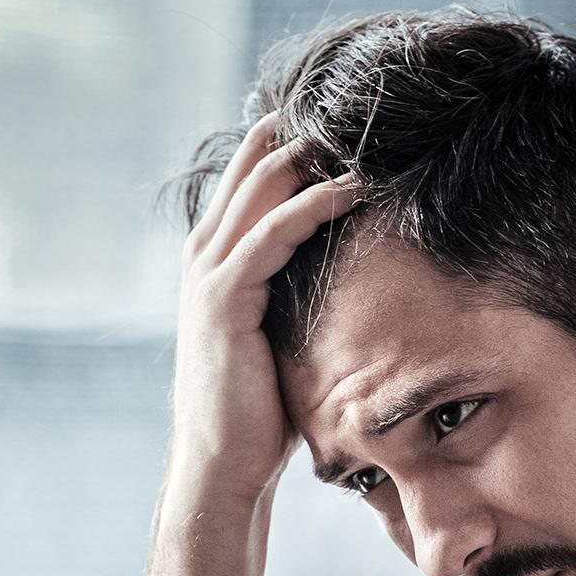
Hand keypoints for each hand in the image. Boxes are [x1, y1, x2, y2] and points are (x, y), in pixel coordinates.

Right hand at [169, 112, 360, 507]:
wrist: (223, 465)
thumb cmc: (261, 413)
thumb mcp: (283, 337)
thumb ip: (300, 297)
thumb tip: (358, 280)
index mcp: (216, 257)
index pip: (255, 174)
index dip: (299, 141)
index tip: (356, 124)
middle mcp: (205, 253)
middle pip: (256, 161)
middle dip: (310, 131)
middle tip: (369, 110)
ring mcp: (209, 273)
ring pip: (263, 184)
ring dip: (317, 154)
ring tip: (370, 133)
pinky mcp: (224, 297)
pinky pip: (273, 232)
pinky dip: (314, 204)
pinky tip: (354, 188)